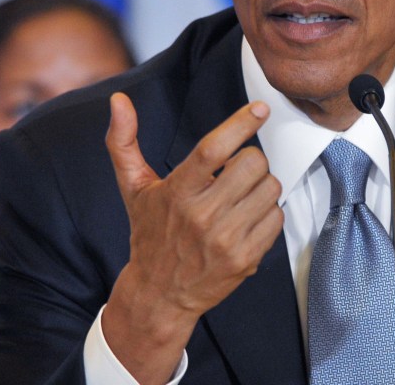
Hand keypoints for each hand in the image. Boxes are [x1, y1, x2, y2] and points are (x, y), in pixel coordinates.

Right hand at [101, 92, 282, 383]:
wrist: (160, 293)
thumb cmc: (150, 233)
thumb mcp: (134, 187)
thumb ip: (124, 141)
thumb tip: (118, 101)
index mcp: (177, 192)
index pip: (213, 149)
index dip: (240, 124)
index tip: (259, 109)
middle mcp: (201, 215)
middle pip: (252, 164)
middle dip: (251, 159)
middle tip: (238, 169)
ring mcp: (225, 239)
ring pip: (270, 188)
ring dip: (261, 185)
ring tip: (240, 196)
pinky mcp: (245, 259)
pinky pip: (276, 218)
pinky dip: (267, 213)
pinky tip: (247, 218)